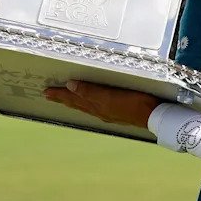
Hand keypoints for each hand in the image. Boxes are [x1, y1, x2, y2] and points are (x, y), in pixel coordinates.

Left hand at [44, 80, 161, 128]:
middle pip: (77, 103)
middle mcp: (100, 110)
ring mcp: (108, 112)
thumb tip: (71, 85)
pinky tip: (90, 103)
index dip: (60, 95)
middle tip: (49, 95)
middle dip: (63, 98)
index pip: (73, 99)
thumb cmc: (134, 104)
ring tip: (64, 98)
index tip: (46, 92)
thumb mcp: (110, 96)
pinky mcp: (117, 111)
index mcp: (97, 106)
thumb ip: (91, 91)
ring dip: (74, 101)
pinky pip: (95, 107)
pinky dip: (87, 103)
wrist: (154, 115)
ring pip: (85, 106)